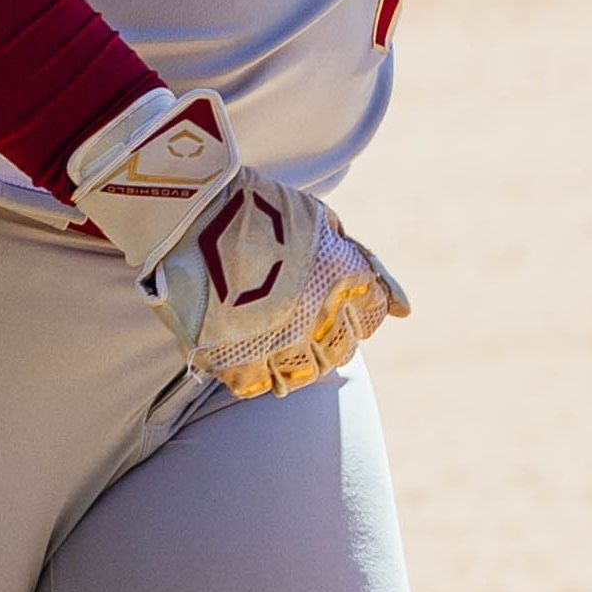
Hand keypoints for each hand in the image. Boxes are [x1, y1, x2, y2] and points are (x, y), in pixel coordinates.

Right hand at [67, 89, 407, 399]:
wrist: (186, 207)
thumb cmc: (257, 207)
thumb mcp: (322, 224)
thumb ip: (368, 267)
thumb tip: (406, 311)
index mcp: (342, 278)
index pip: (372, 312)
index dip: (354, 302)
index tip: (332, 293)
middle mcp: (316, 316)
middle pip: (341, 349)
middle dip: (326, 331)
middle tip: (297, 310)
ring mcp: (274, 341)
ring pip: (302, 373)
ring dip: (293, 355)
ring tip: (271, 330)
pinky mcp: (231, 358)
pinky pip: (255, 384)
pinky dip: (253, 368)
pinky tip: (243, 342)